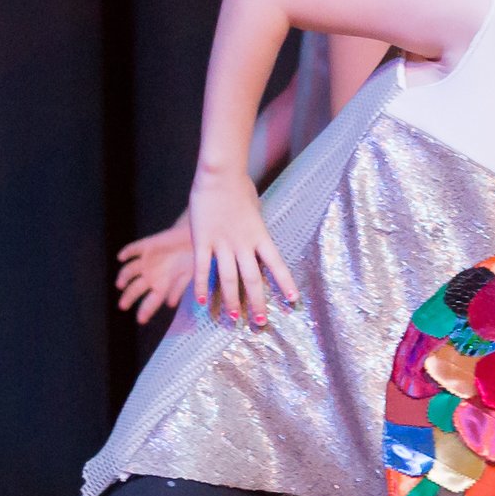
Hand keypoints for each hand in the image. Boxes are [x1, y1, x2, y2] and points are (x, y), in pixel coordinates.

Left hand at [114, 219, 195, 322]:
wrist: (193, 238)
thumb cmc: (192, 259)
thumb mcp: (188, 275)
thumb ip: (178, 288)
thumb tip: (170, 304)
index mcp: (161, 286)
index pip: (151, 302)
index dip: (145, 311)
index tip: (141, 321)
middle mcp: (150, 276)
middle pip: (134, 289)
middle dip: (128, 297)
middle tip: (123, 306)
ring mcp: (146, 262)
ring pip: (129, 271)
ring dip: (124, 277)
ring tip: (120, 284)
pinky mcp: (146, 247)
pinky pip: (133, 249)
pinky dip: (127, 252)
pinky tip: (121, 257)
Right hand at [185, 164, 293, 327]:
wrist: (219, 174)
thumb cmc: (238, 187)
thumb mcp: (255, 209)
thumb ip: (254, 228)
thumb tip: (255, 239)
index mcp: (260, 235)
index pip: (277, 264)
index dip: (285, 283)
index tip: (293, 300)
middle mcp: (243, 244)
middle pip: (252, 279)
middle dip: (256, 302)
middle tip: (260, 321)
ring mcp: (222, 243)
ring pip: (228, 279)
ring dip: (231, 301)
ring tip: (234, 318)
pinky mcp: (202, 241)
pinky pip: (202, 268)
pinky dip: (202, 286)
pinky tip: (202, 302)